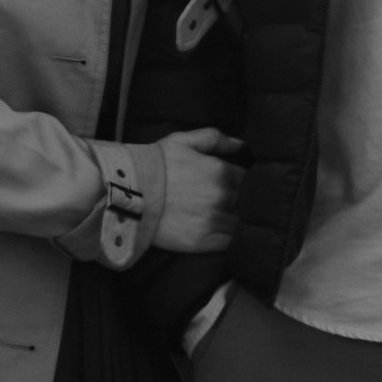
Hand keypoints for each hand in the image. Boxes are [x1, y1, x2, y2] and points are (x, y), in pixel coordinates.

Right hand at [154, 127, 242, 252]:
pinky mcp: (204, 242)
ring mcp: (215, 221)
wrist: (131, 193)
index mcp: (222, 171)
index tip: (245, 185)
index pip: (250, 179)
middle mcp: (223, 197)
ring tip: (238, 220)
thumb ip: (216, 138)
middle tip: (243, 203)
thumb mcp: (184, 140)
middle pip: (249, 202)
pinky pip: (231, 243)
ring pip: (243, 224)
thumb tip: (242, 145)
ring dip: (244, 222)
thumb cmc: (157, 163)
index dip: (249, 182)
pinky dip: (235, 239)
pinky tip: (231, 236)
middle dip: (249, 202)